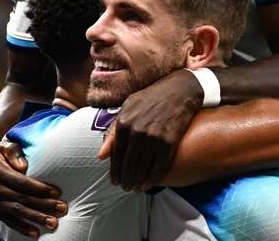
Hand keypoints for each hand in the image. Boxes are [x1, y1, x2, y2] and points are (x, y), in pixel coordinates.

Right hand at [0, 141, 66, 236]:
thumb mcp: (2, 146)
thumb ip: (14, 152)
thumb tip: (24, 166)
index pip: (19, 182)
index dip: (38, 188)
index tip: (56, 191)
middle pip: (20, 198)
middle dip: (43, 205)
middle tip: (62, 208)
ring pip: (15, 212)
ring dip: (35, 218)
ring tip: (53, 223)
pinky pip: (8, 221)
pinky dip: (21, 227)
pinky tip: (35, 233)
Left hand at [98, 68, 201, 190]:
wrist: (178, 90)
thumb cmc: (150, 98)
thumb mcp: (127, 108)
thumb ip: (112, 132)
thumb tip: (100, 156)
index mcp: (123, 122)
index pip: (115, 154)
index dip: (114, 171)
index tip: (114, 181)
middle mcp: (136, 131)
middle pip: (128, 164)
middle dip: (125, 179)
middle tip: (125, 188)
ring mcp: (153, 137)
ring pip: (142, 168)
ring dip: (137, 181)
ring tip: (134, 188)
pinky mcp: (168, 142)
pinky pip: (159, 167)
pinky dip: (152, 179)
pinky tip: (148, 185)